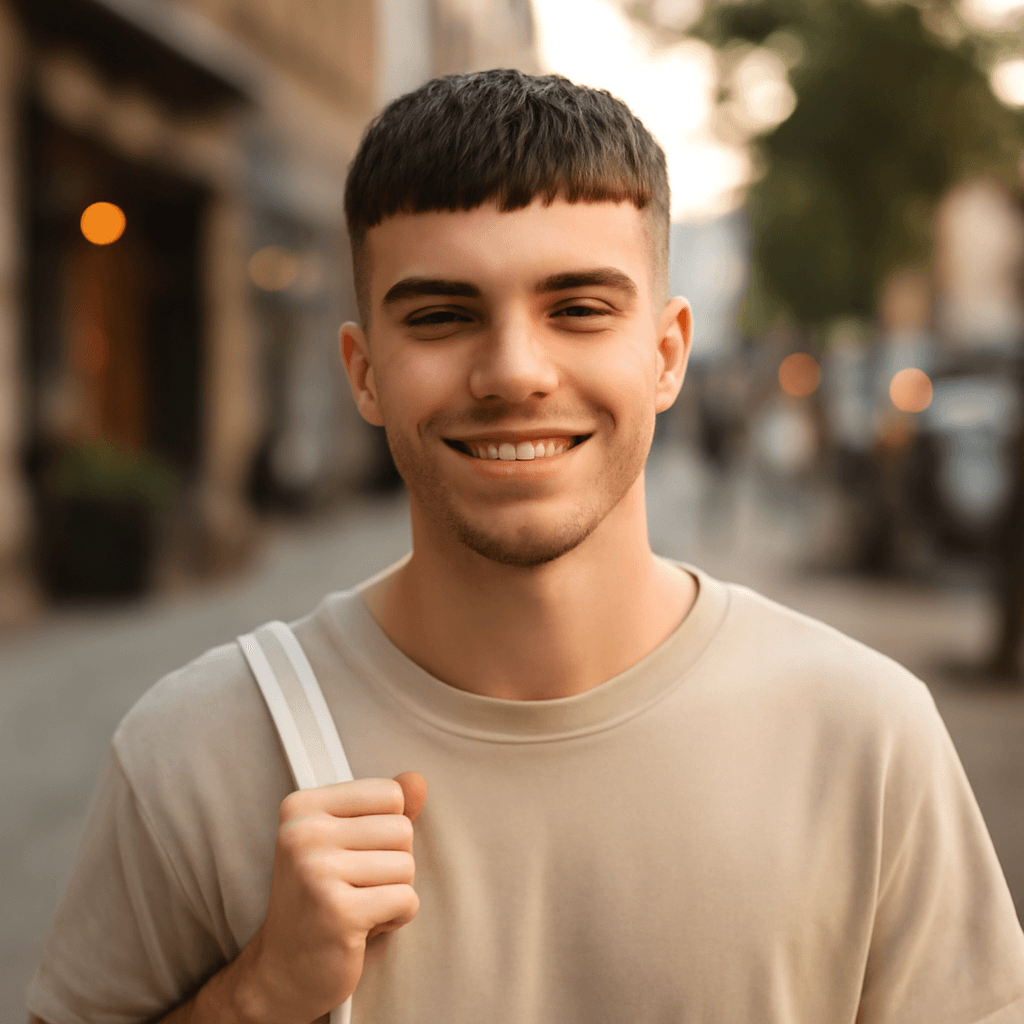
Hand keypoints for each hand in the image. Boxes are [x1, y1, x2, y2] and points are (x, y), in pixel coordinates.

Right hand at [236, 771, 426, 1023]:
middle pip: (402, 829)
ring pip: (407, 865)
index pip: (390, 793)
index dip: (386, 827)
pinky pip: (406, 899)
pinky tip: (364, 927)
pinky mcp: (339, 913)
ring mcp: (318, 872)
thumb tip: (417, 779)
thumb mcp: (345, 842)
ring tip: (358, 905)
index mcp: (302, 807)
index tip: (354, 854)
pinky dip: (397, 917)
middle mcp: (304, 833)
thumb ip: (382, 809)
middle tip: (355, 886)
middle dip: (392, 862)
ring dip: (394, 892)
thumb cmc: (321, 899)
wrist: (283, 971)